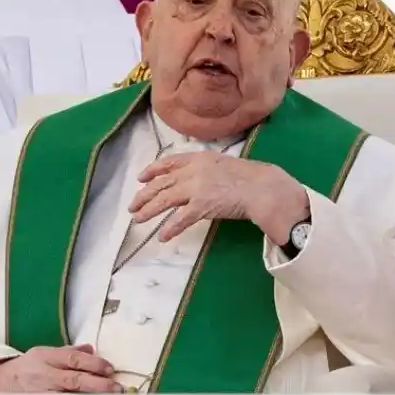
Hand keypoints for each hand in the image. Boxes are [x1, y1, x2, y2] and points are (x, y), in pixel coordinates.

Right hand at [0, 344, 120, 392]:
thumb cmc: (26, 367)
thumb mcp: (45, 352)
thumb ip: (69, 351)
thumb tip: (91, 349)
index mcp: (46, 357)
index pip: (74, 359)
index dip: (94, 364)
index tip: (109, 368)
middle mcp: (44, 375)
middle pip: (73, 379)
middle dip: (97, 384)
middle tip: (115, 387)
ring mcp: (41, 393)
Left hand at [130, 151, 308, 242]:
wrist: (262, 187)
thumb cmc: (248, 177)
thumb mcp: (222, 163)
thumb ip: (205, 168)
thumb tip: (193, 177)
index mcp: (198, 158)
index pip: (169, 162)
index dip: (152, 170)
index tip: (140, 178)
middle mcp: (193, 170)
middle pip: (162, 183)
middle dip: (144, 195)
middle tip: (133, 206)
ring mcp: (196, 188)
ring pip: (165, 199)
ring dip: (149, 210)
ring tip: (138, 220)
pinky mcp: (202, 205)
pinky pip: (181, 219)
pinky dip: (170, 228)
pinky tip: (162, 236)